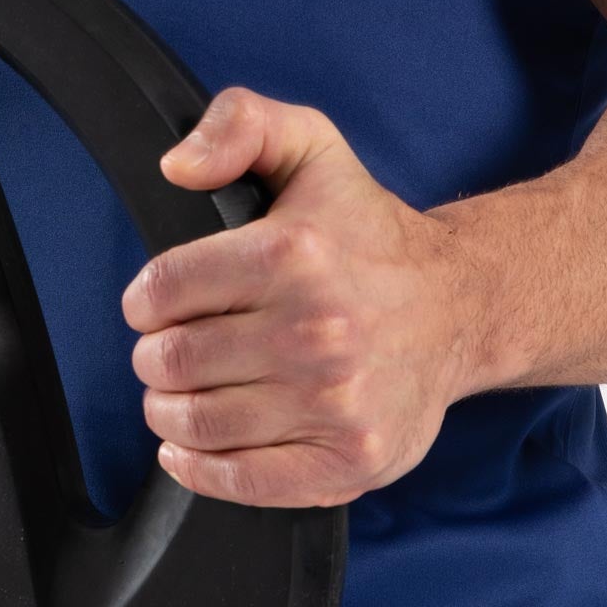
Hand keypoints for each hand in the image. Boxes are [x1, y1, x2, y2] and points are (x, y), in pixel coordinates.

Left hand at [122, 87, 480, 509]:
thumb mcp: (311, 146)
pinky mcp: (350, 460)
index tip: (159, 304)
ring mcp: (336, 403)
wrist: (460, 306)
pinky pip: (241, 482)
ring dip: (170, 410)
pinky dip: (199, 468)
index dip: (146, 299)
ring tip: (186, 391)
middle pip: (171, 362)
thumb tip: (177, 167)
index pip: (162, 290)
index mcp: (294, 254)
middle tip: (174, 349)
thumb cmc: (370, 234)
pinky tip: (194, 445)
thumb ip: (239, 124)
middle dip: (157, 356)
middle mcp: (317, 331)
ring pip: (196, 423)